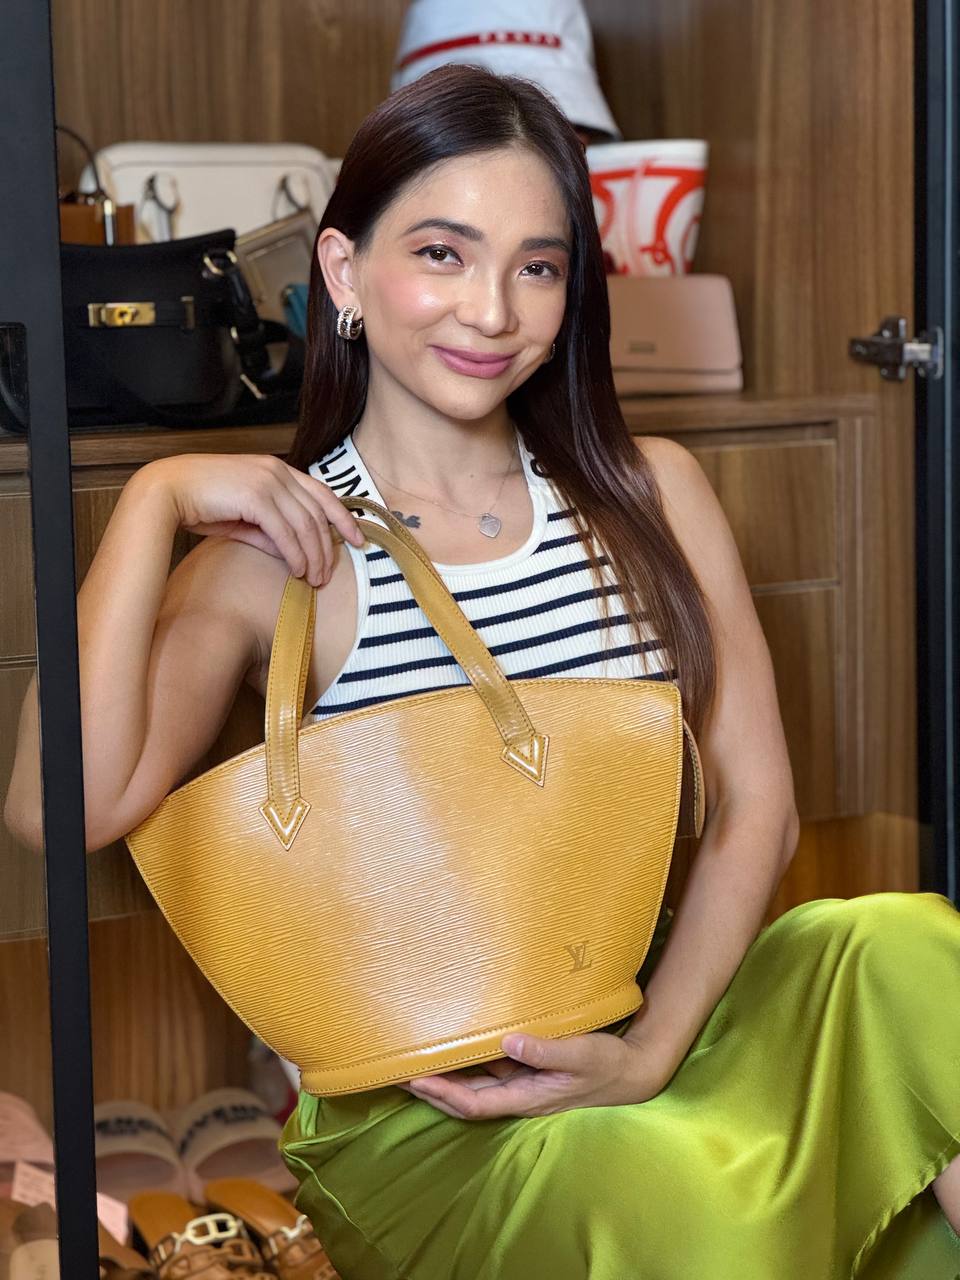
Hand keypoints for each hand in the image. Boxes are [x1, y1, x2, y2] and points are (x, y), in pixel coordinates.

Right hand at [140, 452, 365, 585]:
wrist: (167, 491)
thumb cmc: (201, 503)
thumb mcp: (244, 519)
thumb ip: (270, 532)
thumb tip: (293, 555)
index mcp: (278, 469)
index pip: (322, 493)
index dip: (344, 518)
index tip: (358, 541)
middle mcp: (277, 471)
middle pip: (318, 514)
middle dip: (327, 548)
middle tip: (329, 576)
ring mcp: (267, 481)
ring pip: (306, 525)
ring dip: (314, 556)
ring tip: (315, 580)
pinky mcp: (255, 497)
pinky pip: (286, 532)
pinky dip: (296, 555)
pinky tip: (297, 571)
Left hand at [394, 1030, 672, 1119]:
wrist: (634, 1071)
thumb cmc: (609, 1064)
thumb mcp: (583, 1055)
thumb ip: (548, 1051)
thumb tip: (510, 1042)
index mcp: (529, 1097)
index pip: (475, 1103)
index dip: (443, 1094)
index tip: (415, 1079)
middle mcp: (520, 1095)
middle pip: (467, 1099)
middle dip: (433, 1089)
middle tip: (399, 1070)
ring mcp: (524, 1085)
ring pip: (477, 1086)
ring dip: (447, 1077)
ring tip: (417, 1058)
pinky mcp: (530, 1071)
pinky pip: (492, 1071)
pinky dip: (471, 1062)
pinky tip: (458, 1045)